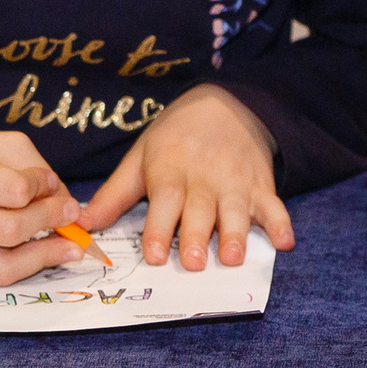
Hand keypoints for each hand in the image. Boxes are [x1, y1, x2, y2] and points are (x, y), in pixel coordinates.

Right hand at [0, 128, 83, 284]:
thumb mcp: (0, 145)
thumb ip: (36, 170)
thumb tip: (68, 206)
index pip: (12, 190)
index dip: (41, 186)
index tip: (50, 182)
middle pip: (10, 230)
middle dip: (50, 220)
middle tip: (71, 212)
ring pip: (4, 266)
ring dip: (47, 254)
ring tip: (72, 246)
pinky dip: (28, 265)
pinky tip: (48, 253)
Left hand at [79, 84, 289, 270]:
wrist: (224, 104)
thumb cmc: (174, 138)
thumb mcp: (140, 158)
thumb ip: (113, 195)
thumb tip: (80, 225)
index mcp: (170, 170)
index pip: (165, 199)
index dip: (160, 228)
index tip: (154, 255)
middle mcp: (204, 177)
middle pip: (201, 209)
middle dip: (198, 236)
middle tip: (194, 264)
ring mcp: (236, 181)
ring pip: (237, 209)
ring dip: (236, 233)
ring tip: (233, 257)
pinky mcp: (260, 184)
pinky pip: (274, 204)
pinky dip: (282, 223)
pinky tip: (285, 242)